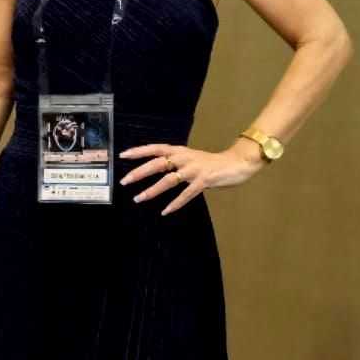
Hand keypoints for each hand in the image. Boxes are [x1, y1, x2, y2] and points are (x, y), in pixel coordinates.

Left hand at [120, 141, 263, 214]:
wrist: (236, 163)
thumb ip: (173, 161)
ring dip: (152, 190)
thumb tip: (151, 167)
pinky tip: (166, 211)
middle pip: (158, 163)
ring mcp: (194, 170)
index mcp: (180, 151)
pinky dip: (175, 203)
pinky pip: (187, 194)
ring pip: (169, 180)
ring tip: (138, 199)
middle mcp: (185, 158)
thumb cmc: (210, 163)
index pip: (156, 148)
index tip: (123, 155)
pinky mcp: (204, 181)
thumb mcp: (189, 157)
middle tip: (124, 181)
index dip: (139, 151)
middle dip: (140, 172)